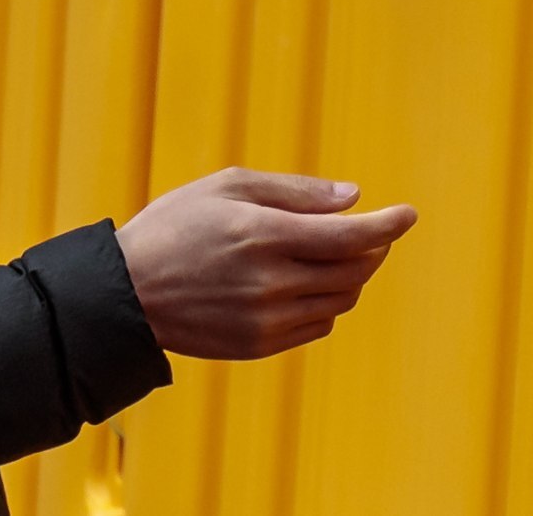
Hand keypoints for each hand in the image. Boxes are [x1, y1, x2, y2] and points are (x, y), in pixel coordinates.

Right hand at [116, 169, 417, 360]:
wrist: (124, 293)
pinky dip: (327, 304)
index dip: (388, 225)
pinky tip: (310, 285)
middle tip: (373, 231)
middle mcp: (270, 283)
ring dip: (353, 277)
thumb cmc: (175, 227)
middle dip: (374, 248)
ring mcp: (265, 320)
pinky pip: (316, 326)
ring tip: (340, 256)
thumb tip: (352, 198)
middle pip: (354, 270)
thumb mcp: (229, 187)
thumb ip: (295, 192)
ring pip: (340, 301)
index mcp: (265, 236)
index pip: (350, 235)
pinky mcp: (257, 346)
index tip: (408, 215)